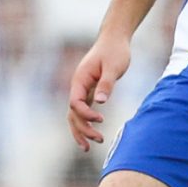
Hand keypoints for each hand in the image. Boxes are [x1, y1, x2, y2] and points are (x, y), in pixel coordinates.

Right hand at [67, 33, 130, 152]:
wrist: (115, 39)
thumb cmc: (115, 51)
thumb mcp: (113, 66)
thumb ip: (107, 84)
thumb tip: (100, 102)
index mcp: (80, 79)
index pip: (75, 102)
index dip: (85, 114)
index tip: (101, 119)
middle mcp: (78, 86)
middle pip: (72, 113)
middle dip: (82, 128)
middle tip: (99, 139)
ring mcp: (82, 90)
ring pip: (75, 115)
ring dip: (80, 131)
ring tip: (90, 146)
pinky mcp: (90, 92)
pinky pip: (83, 111)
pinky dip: (85, 124)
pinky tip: (91, 136)